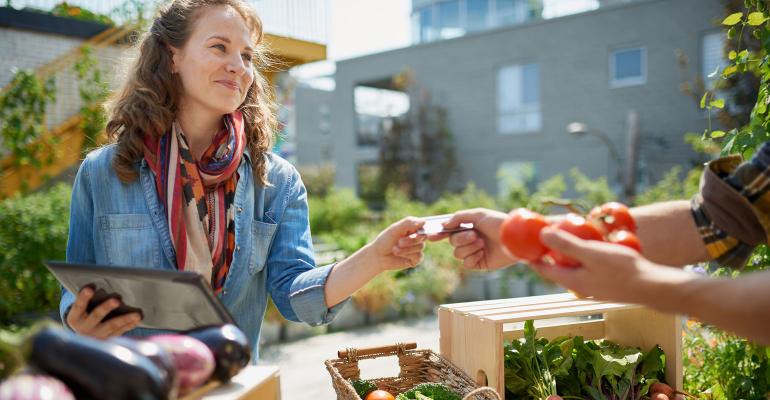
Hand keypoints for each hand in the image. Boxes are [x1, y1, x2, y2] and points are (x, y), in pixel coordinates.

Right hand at [66, 287, 141, 338]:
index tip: (89, 288)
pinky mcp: (107, 340)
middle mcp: (84, 328)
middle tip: (117, 300)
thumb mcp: (80, 310)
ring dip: (125, 319)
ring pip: (111, 326)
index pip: (79, 306)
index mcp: (75, 318)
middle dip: (106, 307)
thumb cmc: (83, 316)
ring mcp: (96, 335)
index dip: (83, 297)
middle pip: (96, 316)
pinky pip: (119, 332)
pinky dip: (129, 326)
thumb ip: (86, 300)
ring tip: (136, 314)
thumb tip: (97, 284)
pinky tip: (137, 320)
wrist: (82, 340)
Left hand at [367, 217, 425, 270]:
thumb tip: (424, 221)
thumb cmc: (385, 240)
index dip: (424, 229)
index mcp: (413, 228)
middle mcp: (417, 238)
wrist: (378, 256)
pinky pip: (418, 256)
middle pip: (423, 236)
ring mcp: (417, 248)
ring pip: (420, 246)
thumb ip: (408, 223)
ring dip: (406, 248)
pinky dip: (407, 254)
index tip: (417, 232)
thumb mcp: (395, 229)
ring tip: (395, 249)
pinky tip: (399, 255)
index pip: (423, 225)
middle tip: (399, 242)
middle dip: (410, 240)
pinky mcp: (416, 259)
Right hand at [432, 208, 516, 269]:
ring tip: (482, 243)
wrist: (515, 239)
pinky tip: (483, 253)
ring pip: (457, 254)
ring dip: (469, 248)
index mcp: (469, 227)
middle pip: (452, 243)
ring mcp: (475, 252)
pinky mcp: (480, 263)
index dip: (439, 234)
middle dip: (461, 239)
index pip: (450, 231)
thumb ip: (459, 217)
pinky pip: (467, 264)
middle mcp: (471, 240)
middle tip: (475, 235)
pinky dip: (473, 257)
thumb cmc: (499, 223)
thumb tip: (444, 225)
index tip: (430, 235)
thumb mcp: (479, 214)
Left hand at [532, 227, 693, 302]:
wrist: (653, 286)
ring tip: (565, 238)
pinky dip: (584, 258)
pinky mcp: (606, 284)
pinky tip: (591, 246)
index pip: (544, 269)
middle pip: (557, 269)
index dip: (532, 257)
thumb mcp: (591, 252)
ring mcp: (594, 287)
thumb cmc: (621, 269)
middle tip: (543, 238)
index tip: (523, 245)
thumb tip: (542, 235)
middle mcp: (579, 287)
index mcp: (571, 281)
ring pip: (573, 269)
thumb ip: (566, 244)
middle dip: (549, 255)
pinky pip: (588, 269)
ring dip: (567, 255)